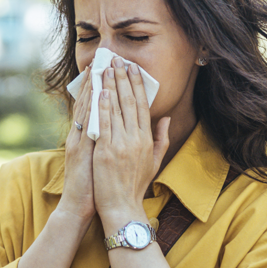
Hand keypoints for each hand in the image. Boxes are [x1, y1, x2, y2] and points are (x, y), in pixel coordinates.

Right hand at [57, 71, 96, 220]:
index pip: (93, 107)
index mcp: (86, 137)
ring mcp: (77, 141)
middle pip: (86, 102)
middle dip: (94, 80)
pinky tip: (96, 93)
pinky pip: (85, 125)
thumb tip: (117, 129)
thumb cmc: (93, 186)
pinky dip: (89, 108)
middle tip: (101, 59)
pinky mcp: (78, 150)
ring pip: (84, 109)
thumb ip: (106, 142)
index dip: (99, 87)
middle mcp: (79, 136)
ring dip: (90, 88)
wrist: (78, 207)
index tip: (106, 68)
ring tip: (97, 67)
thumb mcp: (100, 160)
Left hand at [93, 56, 170, 226]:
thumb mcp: (154, 162)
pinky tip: (100, 92)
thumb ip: (161, 138)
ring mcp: (120, 145)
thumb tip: (166, 117)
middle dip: (123, 79)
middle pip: (130, 102)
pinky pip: (104, 124)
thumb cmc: (136, 186)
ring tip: (106, 68)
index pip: (142, 105)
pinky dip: (102, 107)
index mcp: (147, 140)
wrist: (122, 207)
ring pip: (116, 109)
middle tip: (117, 60)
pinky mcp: (105, 151)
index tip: (133, 69)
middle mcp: (135, 139)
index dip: (137, 85)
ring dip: (111, 86)